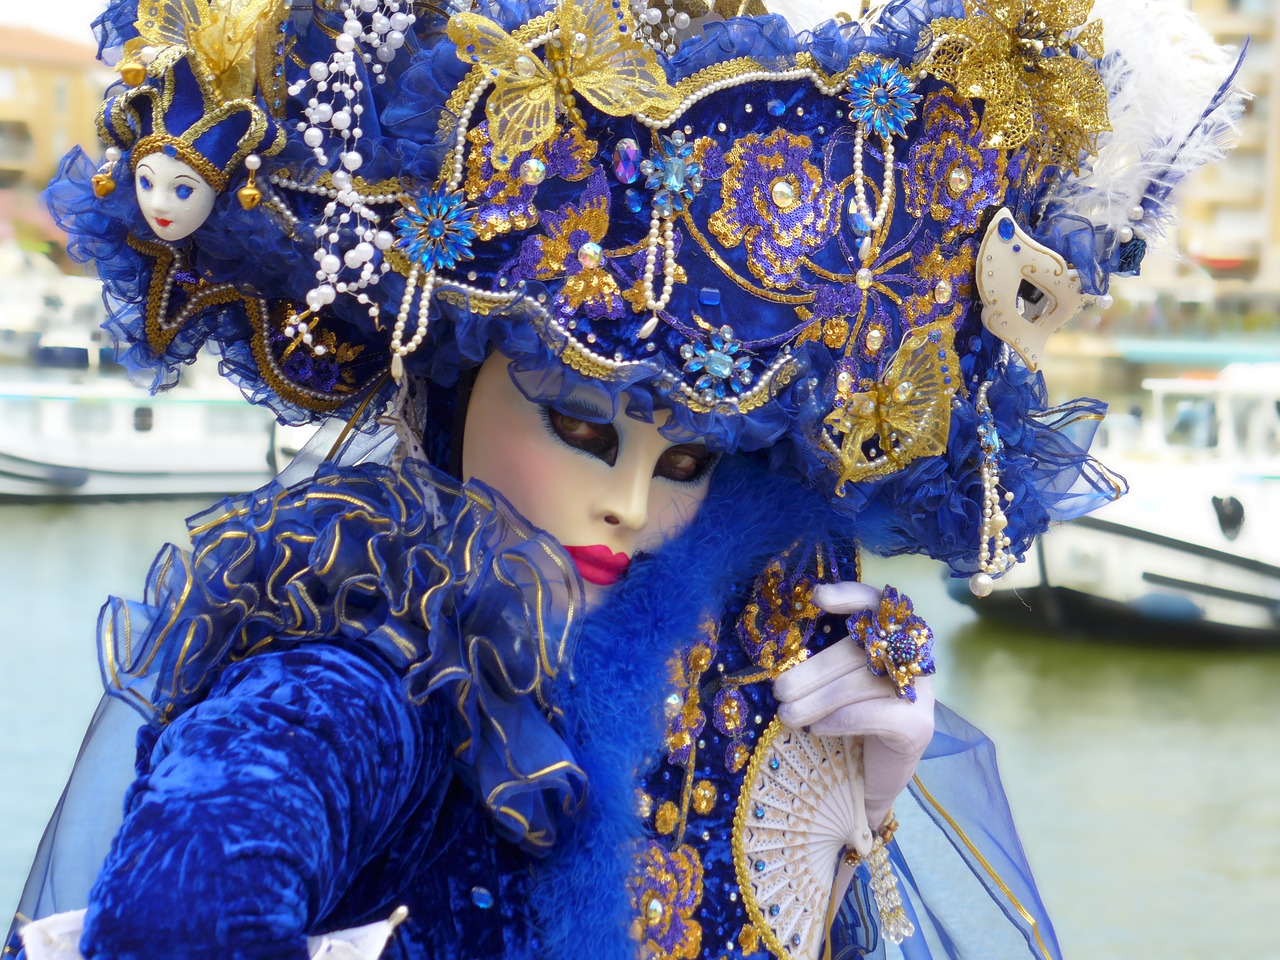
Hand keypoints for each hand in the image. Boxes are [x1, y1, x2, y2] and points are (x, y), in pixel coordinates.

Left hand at [773, 582, 934, 828]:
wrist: (868, 779)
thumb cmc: (845, 724)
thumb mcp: (831, 687)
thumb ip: (821, 664)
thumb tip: (780, 653)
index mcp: (890, 640)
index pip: (875, 605)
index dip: (850, 596)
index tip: (818, 597)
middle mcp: (911, 660)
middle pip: (861, 649)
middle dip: (813, 670)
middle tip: (779, 691)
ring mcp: (919, 693)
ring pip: (864, 682)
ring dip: (819, 699)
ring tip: (788, 715)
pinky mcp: (919, 726)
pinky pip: (878, 714)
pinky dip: (843, 719)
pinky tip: (818, 728)